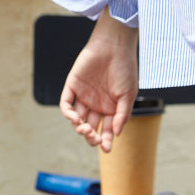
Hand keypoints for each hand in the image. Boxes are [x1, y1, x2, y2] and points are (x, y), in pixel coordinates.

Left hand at [59, 8, 138, 152]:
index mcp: (110, 109)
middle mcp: (96, 105)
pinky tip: (75, 118)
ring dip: (80, 127)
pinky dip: (68, 113)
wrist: (114, 46)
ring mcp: (83, 96)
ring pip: (77, 119)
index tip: (107, 149)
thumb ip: (122, 114)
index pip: (106, 130)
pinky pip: (66, 104)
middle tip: (94, 137)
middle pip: (90, 127)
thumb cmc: (124, 69)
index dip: (106, 141)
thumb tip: (117, 134)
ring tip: (85, 128)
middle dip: (91, 136)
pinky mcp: (72, 86)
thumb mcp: (128, 95)